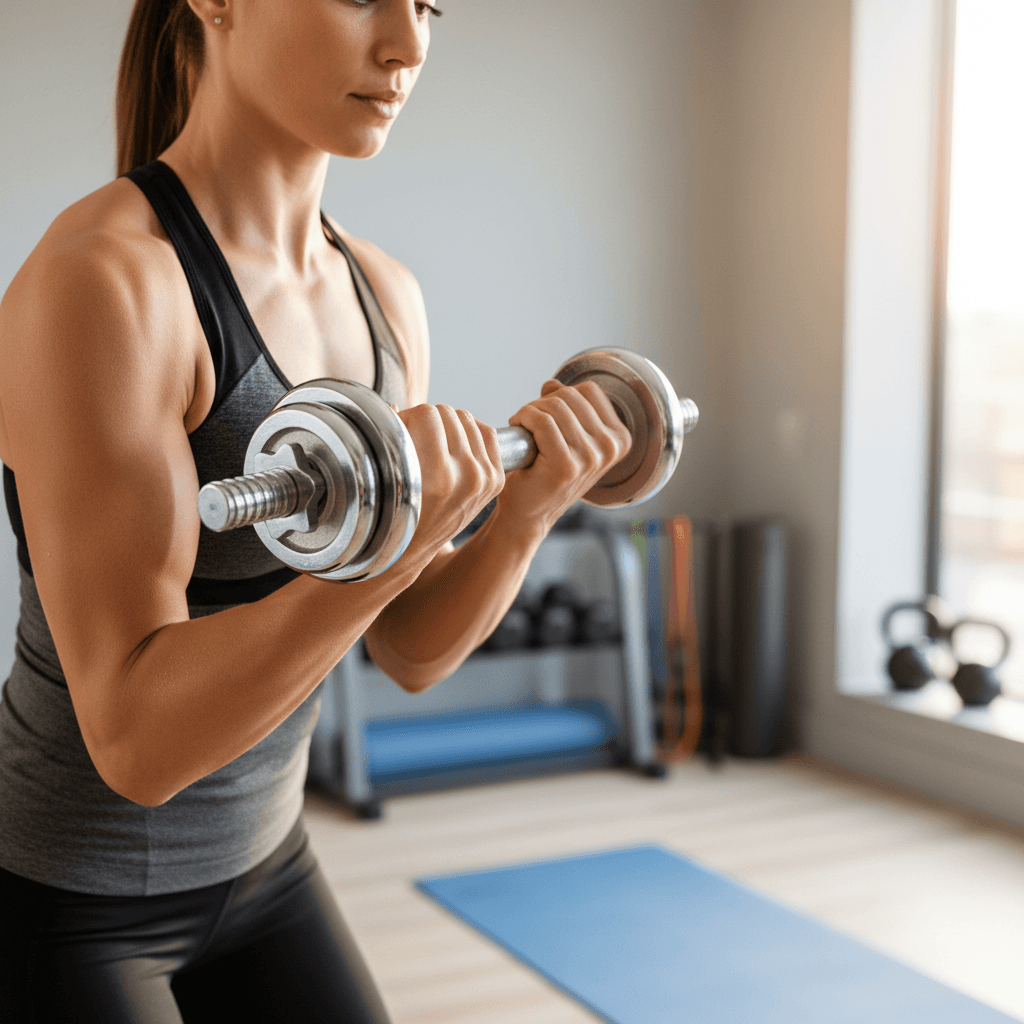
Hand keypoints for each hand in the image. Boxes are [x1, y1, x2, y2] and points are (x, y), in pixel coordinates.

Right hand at [395, 403, 504, 564]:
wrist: (408, 550)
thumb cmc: (388, 510)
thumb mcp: (383, 476)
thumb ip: (390, 435)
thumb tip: (395, 408)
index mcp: (438, 476)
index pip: (427, 413)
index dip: (407, 418)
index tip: (398, 434)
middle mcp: (467, 477)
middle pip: (447, 413)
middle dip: (426, 421)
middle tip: (413, 440)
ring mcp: (484, 479)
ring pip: (466, 419)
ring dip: (447, 426)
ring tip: (431, 446)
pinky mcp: (494, 480)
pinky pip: (487, 432)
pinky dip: (469, 432)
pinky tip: (453, 445)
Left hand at [497, 379, 630, 532]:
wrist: (526, 513)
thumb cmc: (543, 474)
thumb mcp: (566, 437)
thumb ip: (565, 407)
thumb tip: (553, 384)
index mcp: (620, 439)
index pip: (589, 390)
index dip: (562, 396)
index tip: (548, 416)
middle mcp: (611, 448)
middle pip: (570, 395)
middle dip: (543, 404)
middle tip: (530, 424)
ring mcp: (591, 457)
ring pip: (554, 406)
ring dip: (530, 412)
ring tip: (524, 429)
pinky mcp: (566, 464)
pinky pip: (541, 421)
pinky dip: (523, 419)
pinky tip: (518, 431)